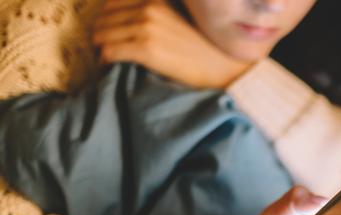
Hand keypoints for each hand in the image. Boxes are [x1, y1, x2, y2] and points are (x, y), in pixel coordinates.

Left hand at [92, 0, 250, 88]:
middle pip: (104, 18)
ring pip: (102, 35)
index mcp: (156, 1)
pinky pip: (109, 52)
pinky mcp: (147, 50)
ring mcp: (147, 28)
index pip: (113, 3)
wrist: (226, 69)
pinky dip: (105, 60)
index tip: (109, 34)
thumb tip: (135, 23)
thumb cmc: (207, 51)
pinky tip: (110, 67)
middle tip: (104, 48)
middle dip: (101, 34)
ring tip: (106, 59)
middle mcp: (150, 8)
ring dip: (101, 48)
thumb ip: (158, 16)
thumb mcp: (182, 21)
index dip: (107, 20)